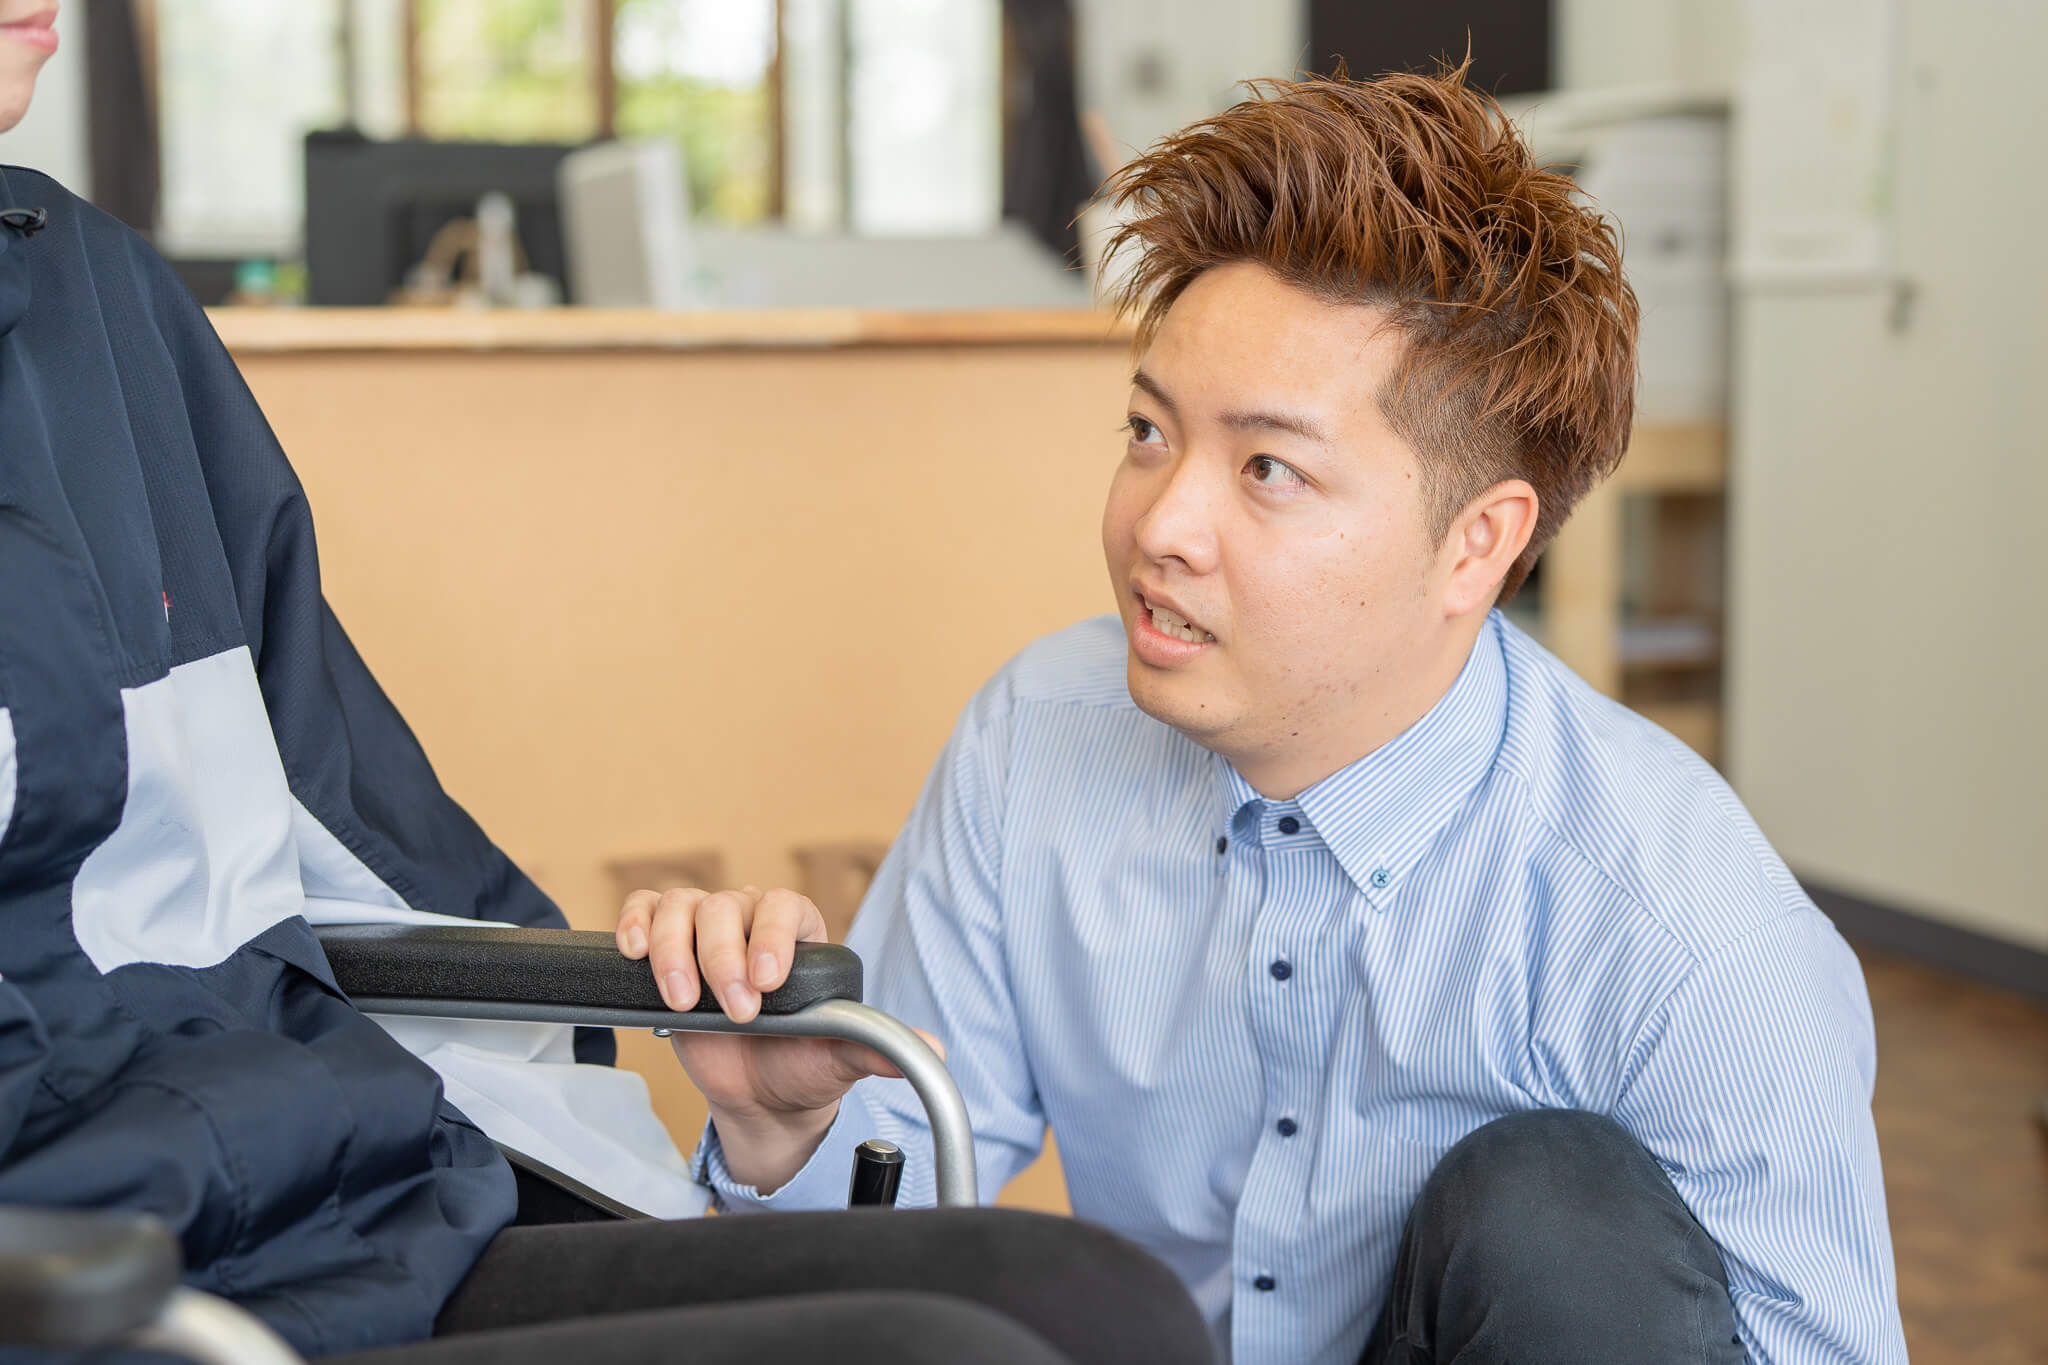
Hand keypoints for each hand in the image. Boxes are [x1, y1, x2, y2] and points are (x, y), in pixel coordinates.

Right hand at [615, 885, 941, 1191]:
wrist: (763, 1097)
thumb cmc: (805, 1067)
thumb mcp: (842, 1059)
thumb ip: (878, 1048)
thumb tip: (932, 1050)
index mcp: (800, 934)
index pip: (783, 906)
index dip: (770, 936)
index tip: (766, 982)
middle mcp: (752, 923)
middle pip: (724, 907)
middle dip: (723, 960)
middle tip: (738, 1013)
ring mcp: (706, 933)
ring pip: (682, 906)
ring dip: (676, 951)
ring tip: (686, 1003)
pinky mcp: (666, 949)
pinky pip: (647, 911)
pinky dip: (637, 924)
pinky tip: (638, 953)